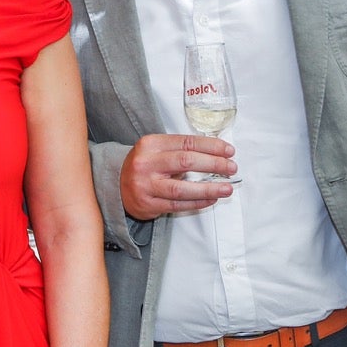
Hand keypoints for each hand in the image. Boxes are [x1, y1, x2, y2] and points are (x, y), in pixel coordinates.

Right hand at [119, 133, 234, 218]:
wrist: (116, 184)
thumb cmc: (144, 165)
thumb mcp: (156, 150)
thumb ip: (180, 150)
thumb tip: (216, 154)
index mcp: (150, 144)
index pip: (186, 142)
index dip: (211, 146)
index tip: (228, 150)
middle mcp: (146, 163)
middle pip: (185, 162)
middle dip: (213, 164)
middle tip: (231, 167)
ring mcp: (145, 185)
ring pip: (182, 188)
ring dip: (208, 188)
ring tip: (227, 188)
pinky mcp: (148, 204)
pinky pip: (177, 204)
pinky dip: (197, 202)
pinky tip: (211, 199)